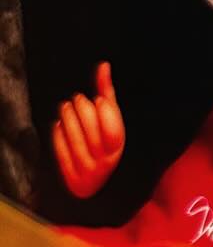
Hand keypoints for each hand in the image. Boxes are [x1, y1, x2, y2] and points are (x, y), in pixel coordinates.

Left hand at [51, 62, 124, 198]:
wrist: (95, 180)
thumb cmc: (103, 141)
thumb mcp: (110, 119)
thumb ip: (107, 93)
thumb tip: (103, 65)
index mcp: (119, 148)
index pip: (113, 132)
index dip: (105, 113)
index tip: (97, 99)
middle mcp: (106, 162)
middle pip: (93, 134)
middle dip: (82, 113)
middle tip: (76, 100)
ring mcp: (89, 171)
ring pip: (76, 141)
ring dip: (68, 120)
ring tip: (65, 108)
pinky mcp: (72, 177)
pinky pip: (62, 153)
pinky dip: (59, 137)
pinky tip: (58, 125)